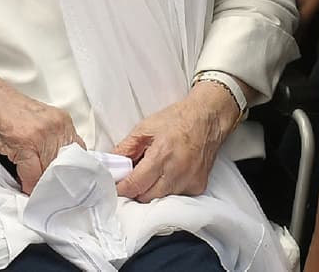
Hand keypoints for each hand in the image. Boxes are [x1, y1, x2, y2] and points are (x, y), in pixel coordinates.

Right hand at [0, 59, 85, 193]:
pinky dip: (28, 185)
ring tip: (36, 191)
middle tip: (49, 192)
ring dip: (42, 185)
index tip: (64, 183)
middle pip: (65, 165)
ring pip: (50, 172)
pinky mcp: (25, 143)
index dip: (69, 171)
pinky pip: (32, 175)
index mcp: (62, 120)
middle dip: (56, 181)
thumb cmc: (7, 111)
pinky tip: (24, 186)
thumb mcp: (39, 122)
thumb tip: (57, 166)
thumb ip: (52, 139)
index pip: (77, 152)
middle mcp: (56, 126)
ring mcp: (42, 134)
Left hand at [113, 81, 238, 201]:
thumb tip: (111, 162)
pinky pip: (176, 196)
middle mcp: (177, 172)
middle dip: (136, 190)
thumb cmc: (177, 120)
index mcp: (162, 154)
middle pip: (146, 197)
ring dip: (152, 190)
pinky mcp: (198, 186)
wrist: (207, 119)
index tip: (116, 186)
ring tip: (153, 172)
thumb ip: (126, 147)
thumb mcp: (146, 127)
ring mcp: (189, 181)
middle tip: (134, 176)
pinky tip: (169, 173)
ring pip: (160, 199)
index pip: (135, 185)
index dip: (121, 188)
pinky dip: (168, 189)